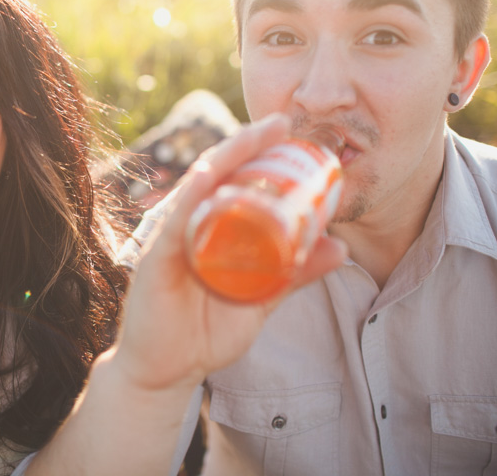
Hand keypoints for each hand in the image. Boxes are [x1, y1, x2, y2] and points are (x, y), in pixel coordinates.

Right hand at [112, 114, 346, 392]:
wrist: (166, 372)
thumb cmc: (204, 331)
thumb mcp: (260, 298)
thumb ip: (294, 273)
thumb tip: (339, 246)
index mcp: (209, 228)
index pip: (231, 179)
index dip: (257, 150)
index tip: (289, 130)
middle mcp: (187, 224)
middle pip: (215, 173)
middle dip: (247, 144)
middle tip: (282, 123)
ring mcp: (170, 239)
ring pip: (196, 187)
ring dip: (226, 157)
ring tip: (256, 137)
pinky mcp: (156, 261)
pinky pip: (175, 222)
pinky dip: (193, 196)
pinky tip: (212, 175)